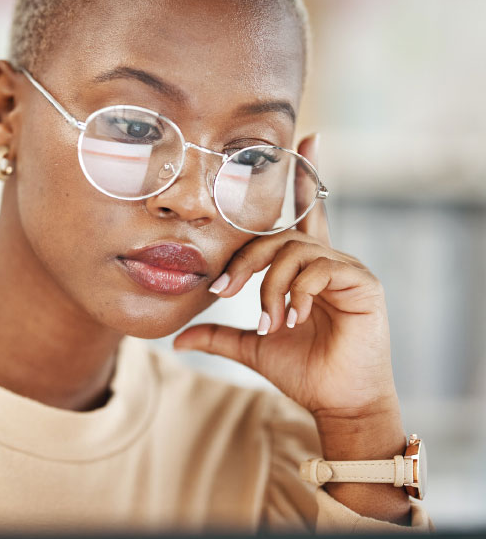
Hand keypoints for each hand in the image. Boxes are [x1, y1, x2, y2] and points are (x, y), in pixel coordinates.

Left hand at [174, 134, 399, 421]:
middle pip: (279, 234)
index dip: (306, 175)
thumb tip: (176, 339)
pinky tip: (291, 319)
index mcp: (306, 267)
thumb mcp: (251, 346)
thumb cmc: (302, 370)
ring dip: (270, 287)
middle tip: (223, 291)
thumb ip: (217, 335)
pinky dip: (296, 293)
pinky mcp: (362, 284)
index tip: (307, 137)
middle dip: (246, 260)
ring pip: (294, 252)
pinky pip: (320, 269)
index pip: (304, 212)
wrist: (337, 402)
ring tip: (266, 322)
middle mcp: (328, 259)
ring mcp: (347, 269)